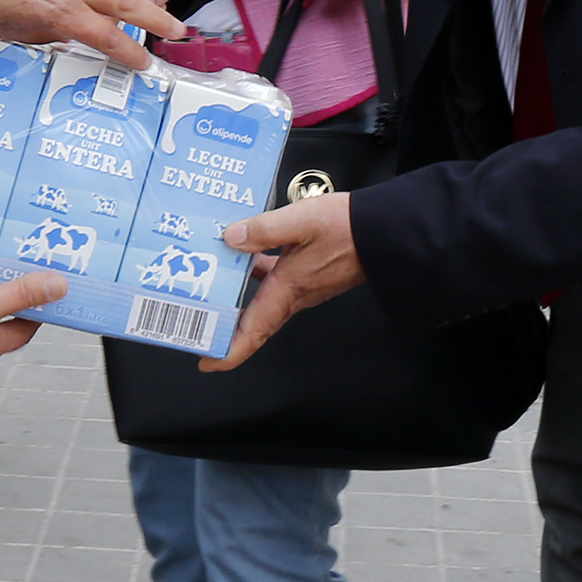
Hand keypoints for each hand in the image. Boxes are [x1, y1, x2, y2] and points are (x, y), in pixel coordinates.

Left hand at [208, 192, 362, 369]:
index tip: (207, 361)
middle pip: (254, 322)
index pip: (254, 332)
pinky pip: (276, 282)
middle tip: (198, 323)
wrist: (383, 232)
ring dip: (237, 298)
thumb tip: (232, 236)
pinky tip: (249, 252)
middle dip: (225, 328)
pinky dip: (256, 272)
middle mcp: (295, 295)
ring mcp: (304, 287)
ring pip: (263, 301)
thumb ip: (264, 229)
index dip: (229, 352)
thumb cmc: (349, 229)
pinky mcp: (311, 275)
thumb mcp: (301, 220)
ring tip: (212, 284)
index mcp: (288, 289)